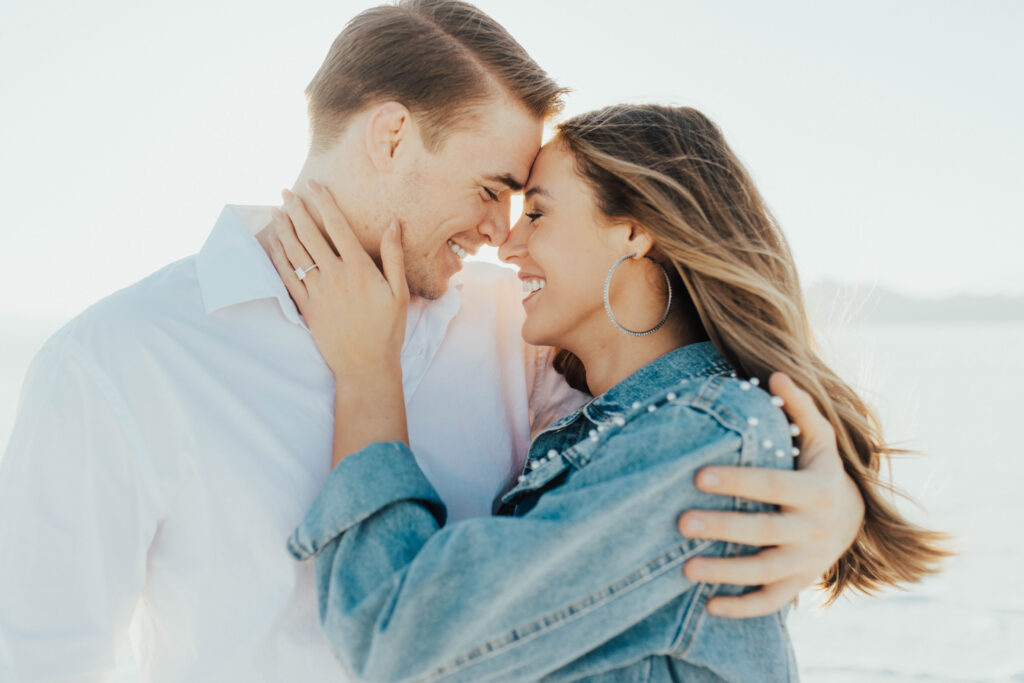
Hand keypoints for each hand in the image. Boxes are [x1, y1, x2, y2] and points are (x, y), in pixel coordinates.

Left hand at [268, 180, 409, 378]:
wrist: (365, 365)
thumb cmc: (387, 330)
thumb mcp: (399, 292)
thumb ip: (394, 256)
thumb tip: (393, 224)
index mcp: (359, 269)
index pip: (338, 227)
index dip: (324, 203)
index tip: (315, 185)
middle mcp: (335, 276)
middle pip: (311, 235)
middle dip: (297, 210)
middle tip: (287, 192)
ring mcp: (317, 292)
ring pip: (296, 253)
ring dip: (285, 229)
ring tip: (277, 210)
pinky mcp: (306, 308)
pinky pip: (287, 278)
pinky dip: (279, 258)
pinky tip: (274, 244)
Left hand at [678, 372, 863, 617]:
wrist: (854, 520)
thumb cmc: (821, 470)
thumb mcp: (820, 439)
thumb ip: (800, 408)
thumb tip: (776, 375)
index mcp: (816, 490)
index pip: (773, 485)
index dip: (738, 481)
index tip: (698, 476)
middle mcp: (813, 528)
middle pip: (766, 531)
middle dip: (723, 528)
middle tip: (681, 523)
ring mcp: (808, 560)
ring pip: (765, 571)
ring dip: (725, 572)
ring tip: (684, 567)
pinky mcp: (799, 584)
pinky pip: (771, 602)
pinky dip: (742, 608)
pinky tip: (708, 605)